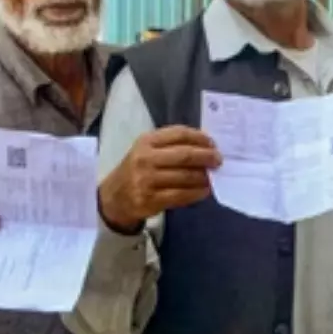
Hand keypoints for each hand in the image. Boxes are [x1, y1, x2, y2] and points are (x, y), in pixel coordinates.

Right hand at [98, 126, 221, 232]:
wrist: (114, 197)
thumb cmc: (138, 169)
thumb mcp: (148, 150)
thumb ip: (172, 145)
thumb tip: (207, 147)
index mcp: (146, 142)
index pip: (179, 134)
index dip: (200, 138)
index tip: (213, 144)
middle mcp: (145, 159)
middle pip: (184, 155)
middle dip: (207, 157)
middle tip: (218, 160)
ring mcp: (146, 180)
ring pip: (185, 176)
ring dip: (204, 177)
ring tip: (212, 176)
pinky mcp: (150, 200)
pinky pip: (181, 195)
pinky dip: (197, 192)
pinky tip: (205, 190)